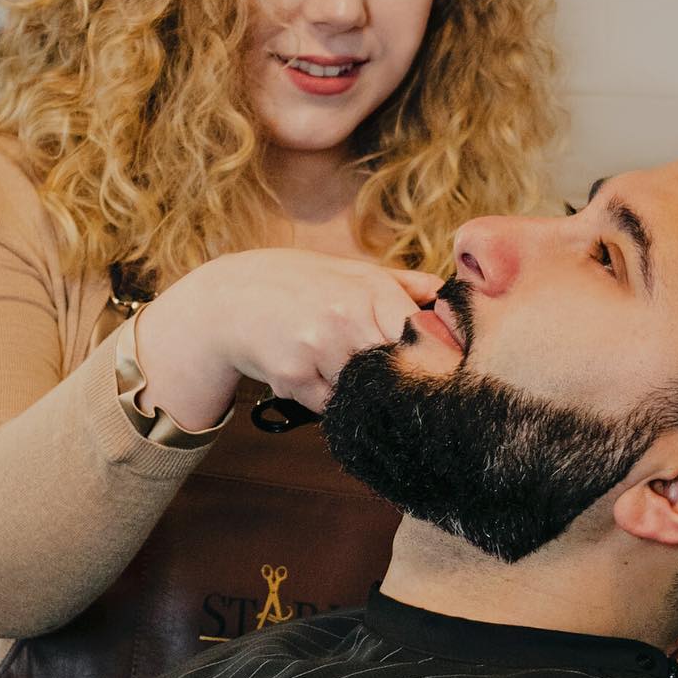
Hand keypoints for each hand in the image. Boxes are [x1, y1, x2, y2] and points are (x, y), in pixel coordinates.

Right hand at [136, 247, 442, 429]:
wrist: (228, 298)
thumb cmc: (296, 283)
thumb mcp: (349, 271)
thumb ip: (402, 286)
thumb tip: (449, 298)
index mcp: (370, 290)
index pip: (425, 337)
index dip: (435, 359)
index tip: (440, 373)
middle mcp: (347, 317)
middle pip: (399, 372)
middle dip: (396, 381)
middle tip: (384, 379)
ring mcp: (319, 349)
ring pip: (365, 395)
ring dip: (357, 391)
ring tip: (332, 364)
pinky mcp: (293, 377)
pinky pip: (329, 406)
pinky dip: (324, 398)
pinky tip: (306, 372)